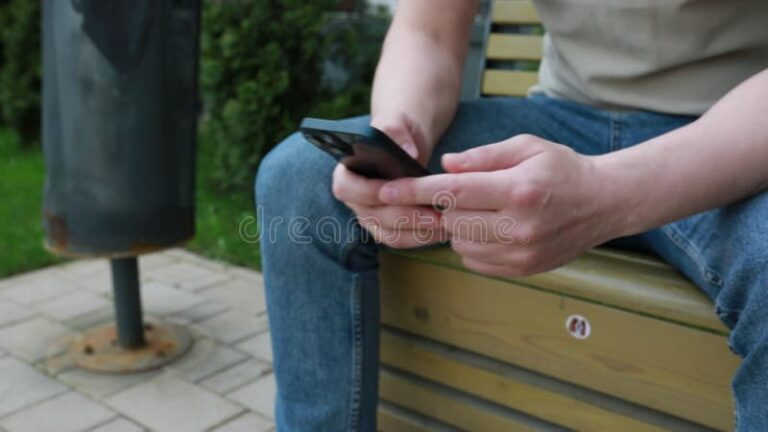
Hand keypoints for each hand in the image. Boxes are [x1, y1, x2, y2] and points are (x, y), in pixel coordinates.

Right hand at [332, 114, 444, 247]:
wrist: (408, 145)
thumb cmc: (398, 131)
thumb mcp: (396, 121)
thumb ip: (396, 129)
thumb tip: (408, 151)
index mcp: (346, 173)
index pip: (347, 189)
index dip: (368, 192)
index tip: (394, 190)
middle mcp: (355, 200)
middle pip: (373, 215)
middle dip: (405, 216)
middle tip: (436, 214)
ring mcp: (370, 217)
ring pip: (389, 233)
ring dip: (417, 232)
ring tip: (445, 224)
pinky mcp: (388, 228)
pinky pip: (401, 240)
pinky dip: (422, 238)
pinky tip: (444, 230)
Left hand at [378, 134, 618, 276]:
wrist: (604, 203)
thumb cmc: (561, 169)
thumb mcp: (526, 147)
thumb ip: (482, 157)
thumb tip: (444, 166)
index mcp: (518, 190)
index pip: (453, 192)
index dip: (414, 191)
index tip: (384, 191)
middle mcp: (519, 226)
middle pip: (452, 220)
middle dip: (442, 206)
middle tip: (454, 193)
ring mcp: (521, 253)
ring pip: (460, 243)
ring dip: (458, 226)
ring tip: (484, 209)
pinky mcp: (522, 270)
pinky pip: (474, 261)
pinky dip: (472, 244)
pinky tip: (493, 228)